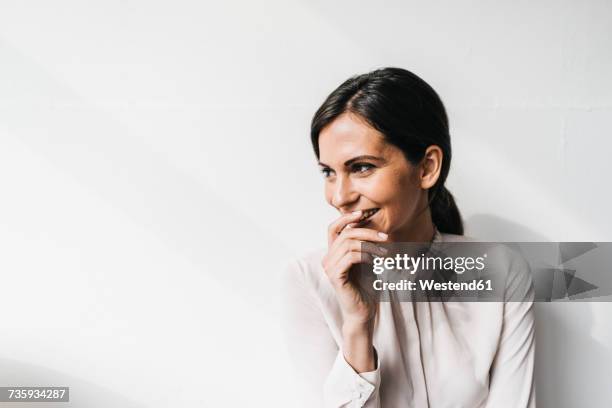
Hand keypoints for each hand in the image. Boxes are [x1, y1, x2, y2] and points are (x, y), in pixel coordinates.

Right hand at [321, 210, 387, 326]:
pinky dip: (366, 255)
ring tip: (385, 252)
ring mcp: (329, 268)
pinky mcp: (335, 276)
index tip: (363, 213)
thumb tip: (371, 225)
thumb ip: (363, 245)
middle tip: (385, 236)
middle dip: (367, 232)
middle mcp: (327, 259)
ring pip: (349, 244)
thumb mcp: (366, 261)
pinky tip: (377, 261)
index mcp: (332, 253)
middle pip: (345, 234)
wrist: (363, 312)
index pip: (333, 228)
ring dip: (370, 245)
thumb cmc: (366, 287)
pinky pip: (351, 257)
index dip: (346, 218)